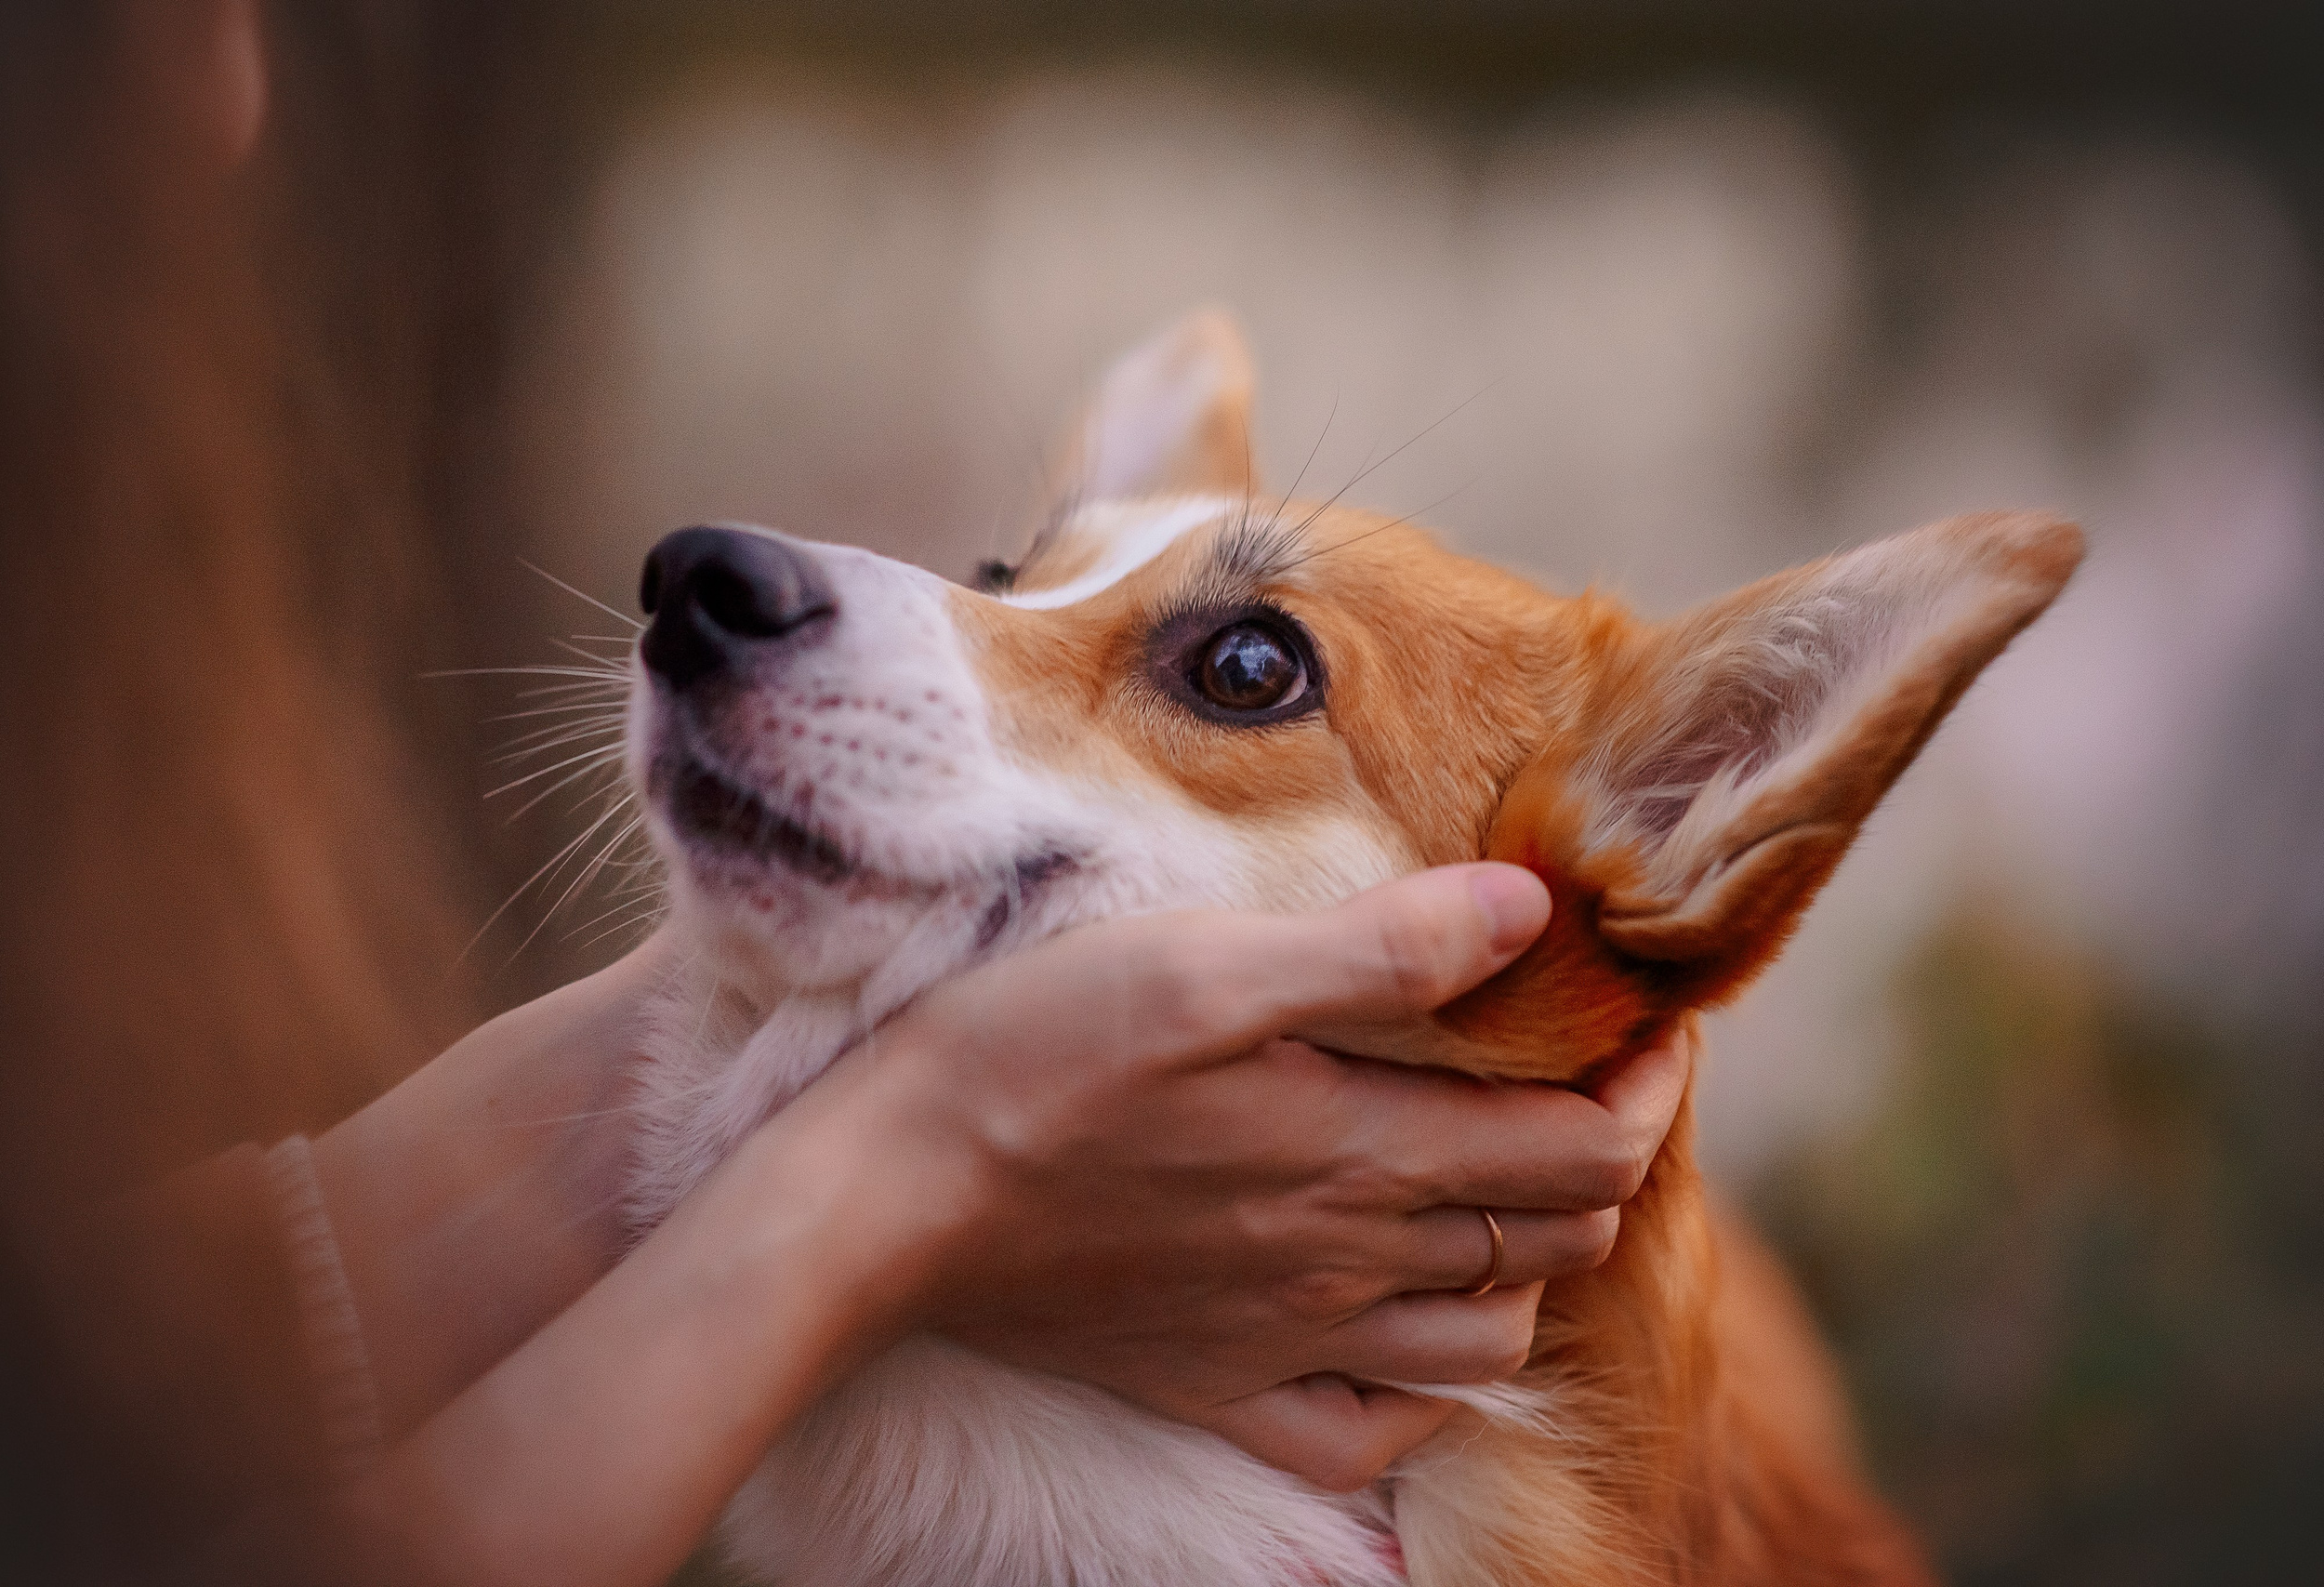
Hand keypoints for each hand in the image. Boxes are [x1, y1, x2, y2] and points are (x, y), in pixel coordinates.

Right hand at [850, 864, 1692, 1488]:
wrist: (891, 1198)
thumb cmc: (1039, 1053)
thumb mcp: (1206, 965)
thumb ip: (1378, 948)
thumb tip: (1530, 912)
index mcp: (1365, 1151)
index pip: (1589, 1145)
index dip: (1652, 1084)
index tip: (1651, 1020)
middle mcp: (1351, 1261)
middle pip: (1559, 1238)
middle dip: (1606, 1155)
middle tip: (1584, 1078)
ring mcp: (1287, 1337)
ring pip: (1488, 1338)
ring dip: (1531, 1264)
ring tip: (1503, 1182)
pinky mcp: (1216, 1384)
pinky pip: (1368, 1432)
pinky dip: (1423, 1389)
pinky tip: (1401, 1324)